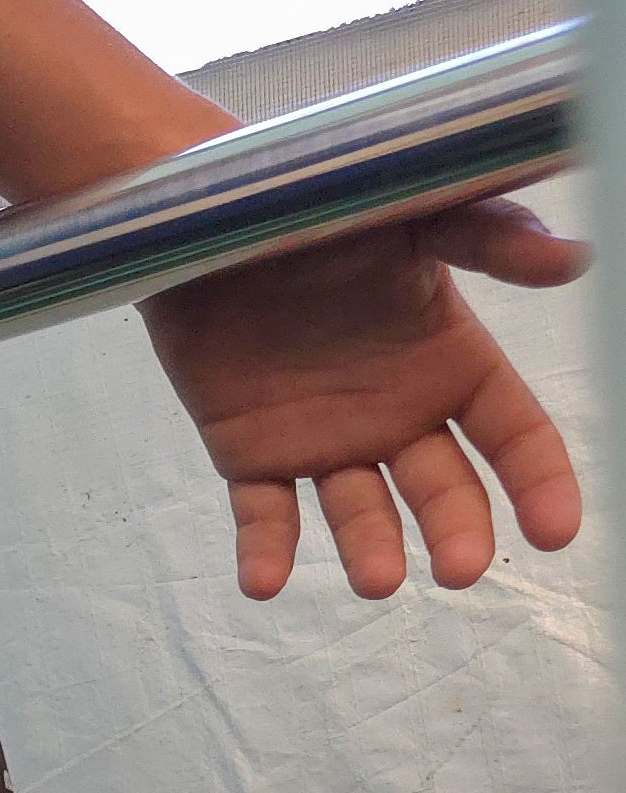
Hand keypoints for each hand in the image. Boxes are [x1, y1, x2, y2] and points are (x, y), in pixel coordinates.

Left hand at [139, 197, 587, 600]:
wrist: (218, 220)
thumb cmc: (326, 210)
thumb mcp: (417, 217)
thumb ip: (491, 237)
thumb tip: (574, 258)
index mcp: (448, 364)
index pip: (511, 435)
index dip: (538, 481)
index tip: (555, 532)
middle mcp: (395, 416)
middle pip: (441, 490)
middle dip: (455, 531)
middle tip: (458, 570)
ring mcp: (324, 441)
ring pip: (358, 513)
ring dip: (369, 549)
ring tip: (376, 580)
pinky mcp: (251, 454)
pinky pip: (261, 513)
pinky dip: (264, 550)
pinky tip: (263, 582)